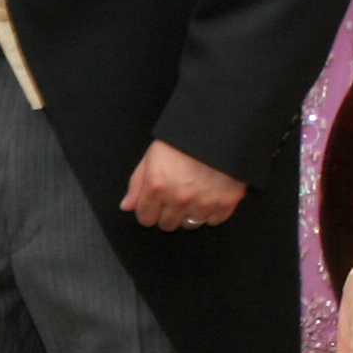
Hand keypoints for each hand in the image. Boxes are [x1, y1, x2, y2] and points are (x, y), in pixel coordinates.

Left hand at [123, 140, 245, 232]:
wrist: (219, 127)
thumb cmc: (183, 138)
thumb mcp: (152, 155)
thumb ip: (137, 183)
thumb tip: (126, 206)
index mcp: (157, 185)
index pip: (146, 218)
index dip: (148, 211)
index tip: (154, 205)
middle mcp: (179, 198)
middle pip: (167, 224)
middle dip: (168, 213)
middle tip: (175, 197)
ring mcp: (203, 202)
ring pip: (190, 225)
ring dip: (189, 214)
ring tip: (193, 196)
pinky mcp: (225, 203)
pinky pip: (213, 221)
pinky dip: (210, 212)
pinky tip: (209, 196)